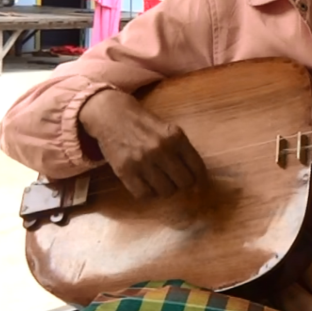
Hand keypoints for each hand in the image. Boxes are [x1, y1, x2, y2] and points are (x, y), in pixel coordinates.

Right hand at [78, 89, 207, 198]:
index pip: (197, 167)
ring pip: (166, 191)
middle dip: (182, 185)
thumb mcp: (169, 130)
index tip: (199, 186)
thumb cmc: (144, 124)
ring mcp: (142, 161)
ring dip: (165, 190)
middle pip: (184, 182)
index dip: (200, 180)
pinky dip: (148, 194)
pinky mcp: (125, 171)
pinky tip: (146, 185)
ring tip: (160, 182)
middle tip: (175, 181)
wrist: (111, 115)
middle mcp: (161, 149)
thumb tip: (198, 179)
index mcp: (176, 137)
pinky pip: (144, 195)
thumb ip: (183, 150)